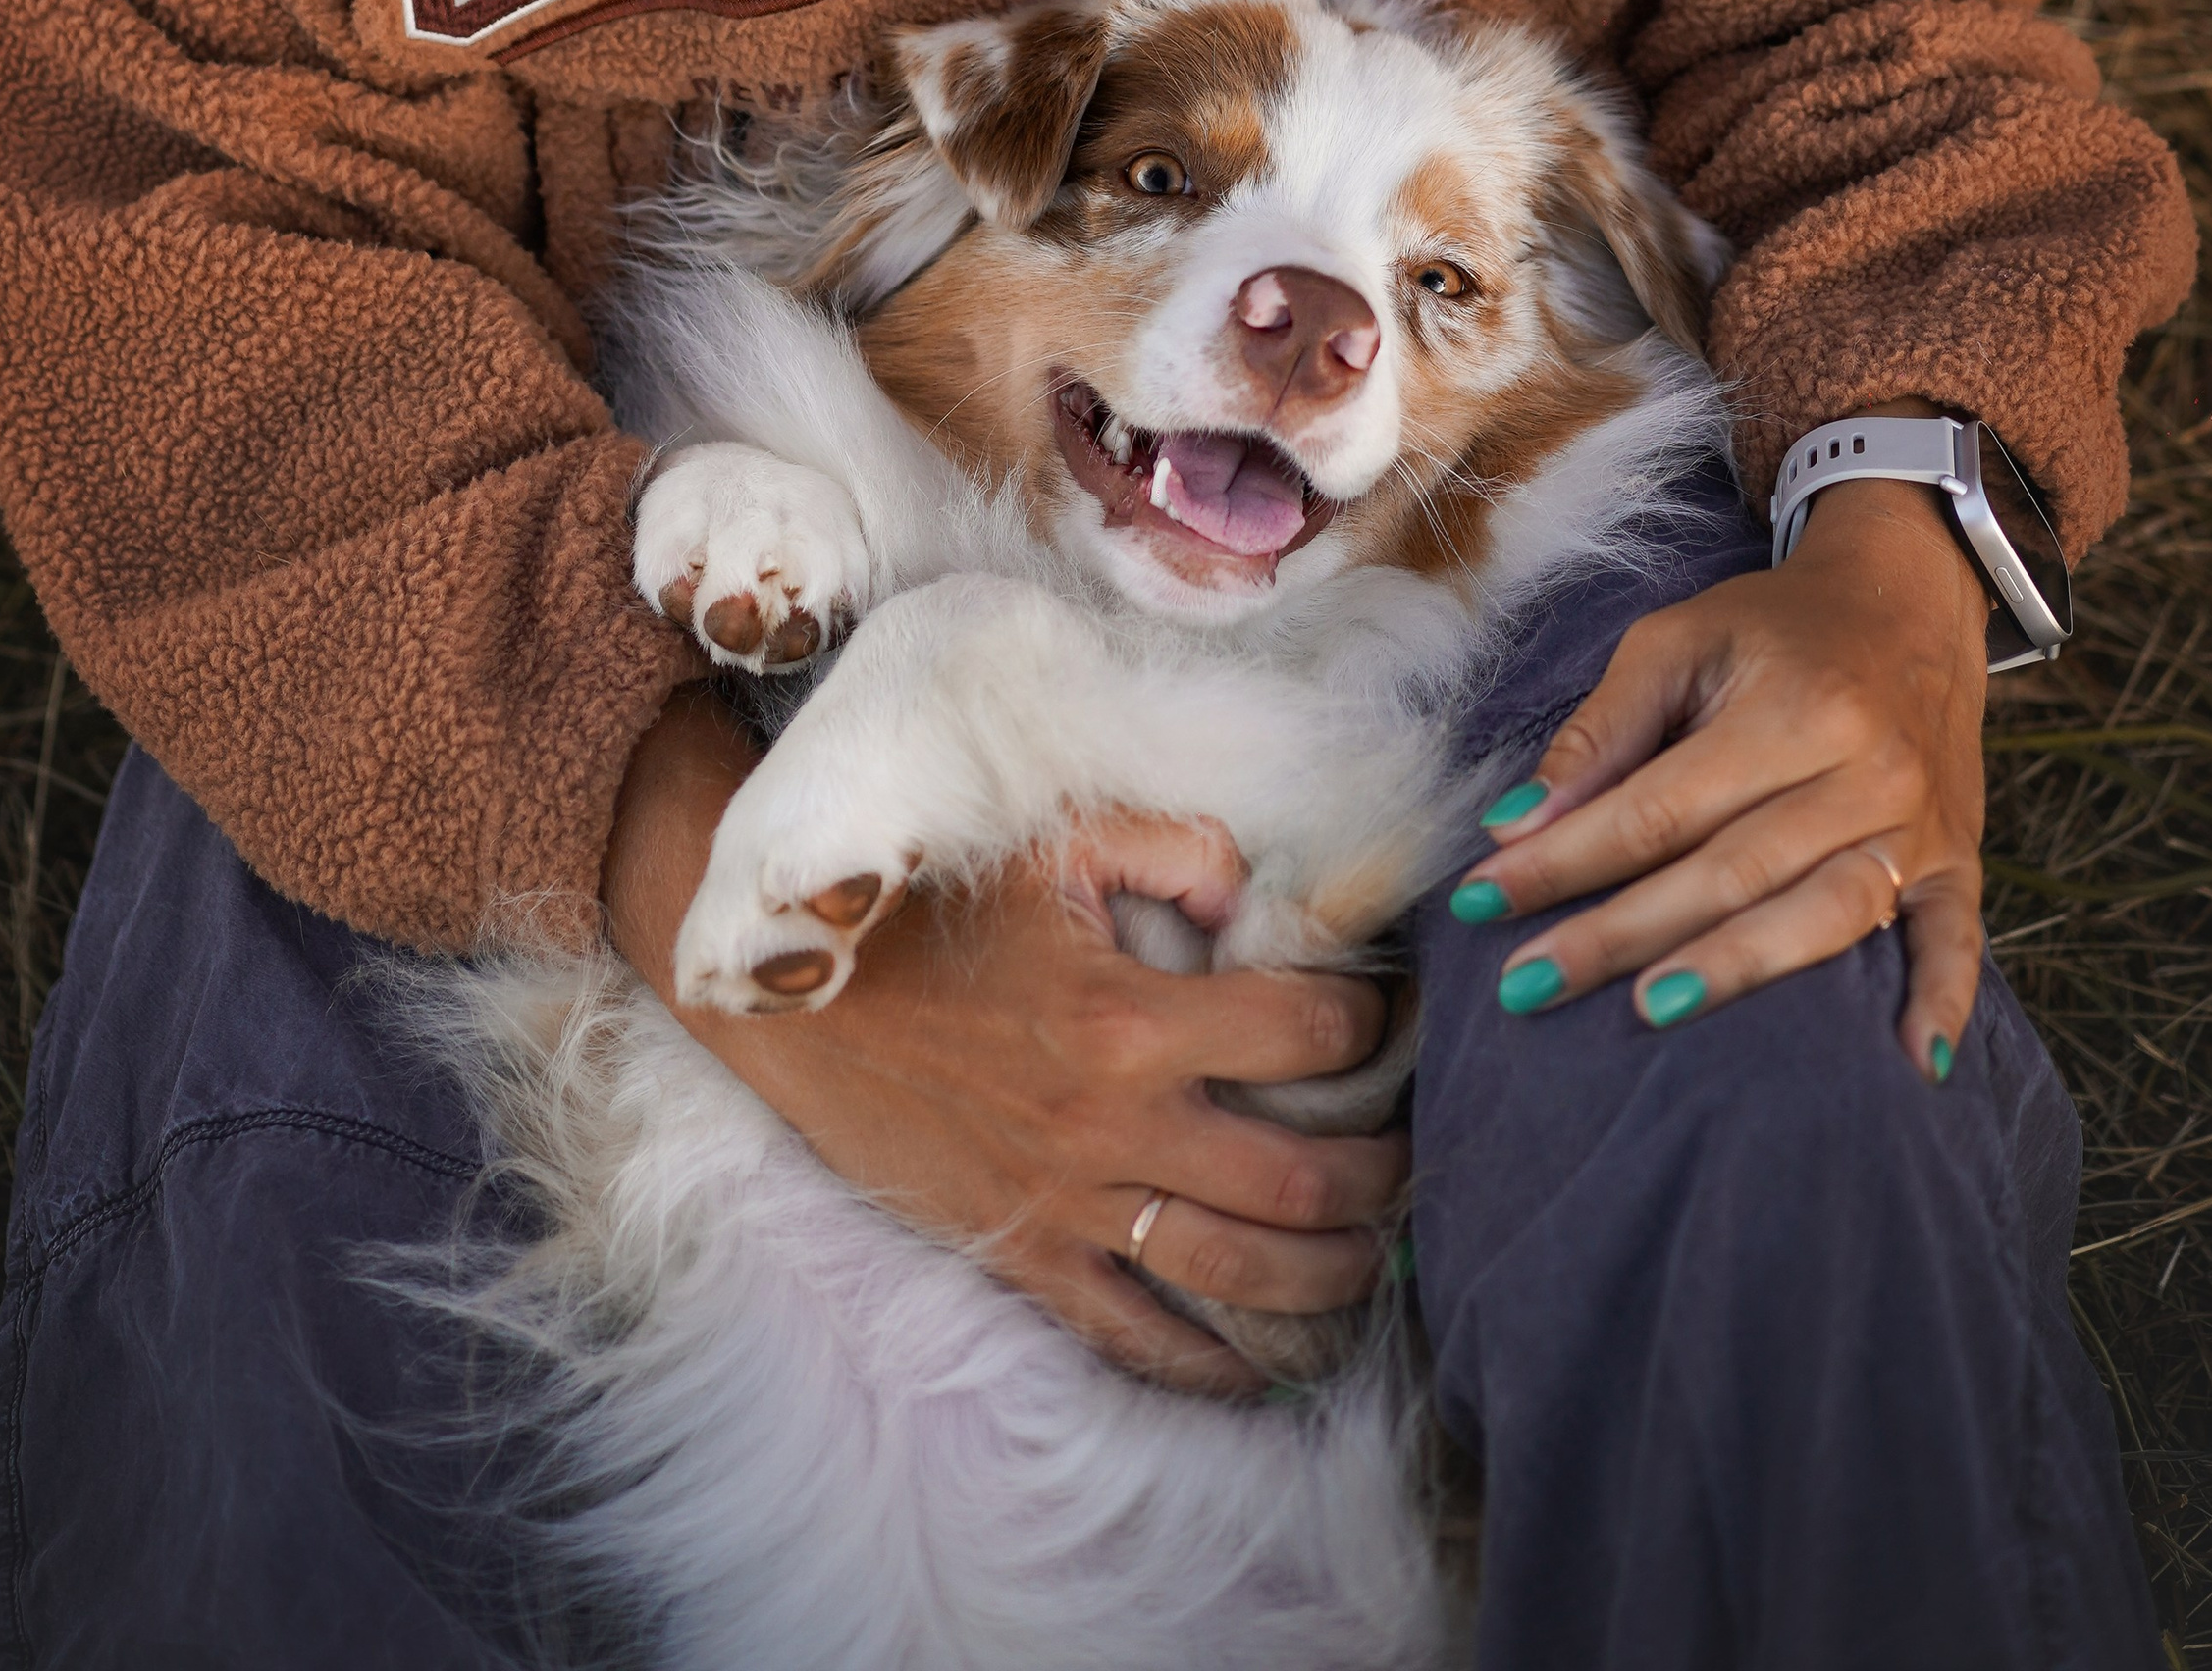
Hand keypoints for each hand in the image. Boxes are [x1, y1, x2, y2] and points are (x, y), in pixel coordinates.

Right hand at [602, 688, 1408, 1393]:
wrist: (795, 1001)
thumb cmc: (928, 912)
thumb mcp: (1050, 845)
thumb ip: (1169, 846)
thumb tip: (1255, 887)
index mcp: (1130, 1014)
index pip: (1306, 1029)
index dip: (1372, 1020)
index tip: (1394, 1013)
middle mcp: (1115, 1123)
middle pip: (1302, 1180)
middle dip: (1386, 1174)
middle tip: (1416, 1152)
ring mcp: (1071, 1205)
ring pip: (1244, 1277)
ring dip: (1335, 1275)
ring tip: (1379, 1253)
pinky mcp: (1028, 1258)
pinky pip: (1143, 1342)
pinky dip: (1220, 1366)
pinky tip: (1274, 1360)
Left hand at [1446, 472, 1990, 1077]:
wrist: (1907, 599)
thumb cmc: (1772, 627)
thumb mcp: (1676, 642)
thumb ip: (1602, 733)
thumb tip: (1515, 824)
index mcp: (1794, 708)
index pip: (1658, 806)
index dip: (1565, 859)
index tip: (1479, 902)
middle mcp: (1865, 772)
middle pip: (1729, 871)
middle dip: (1619, 933)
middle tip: (1525, 985)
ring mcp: (1919, 827)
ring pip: (1824, 916)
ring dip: (1737, 970)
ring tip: (1647, 1013)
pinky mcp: (1960, 863)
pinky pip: (1956, 944)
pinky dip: (1940, 1005)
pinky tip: (1909, 1068)